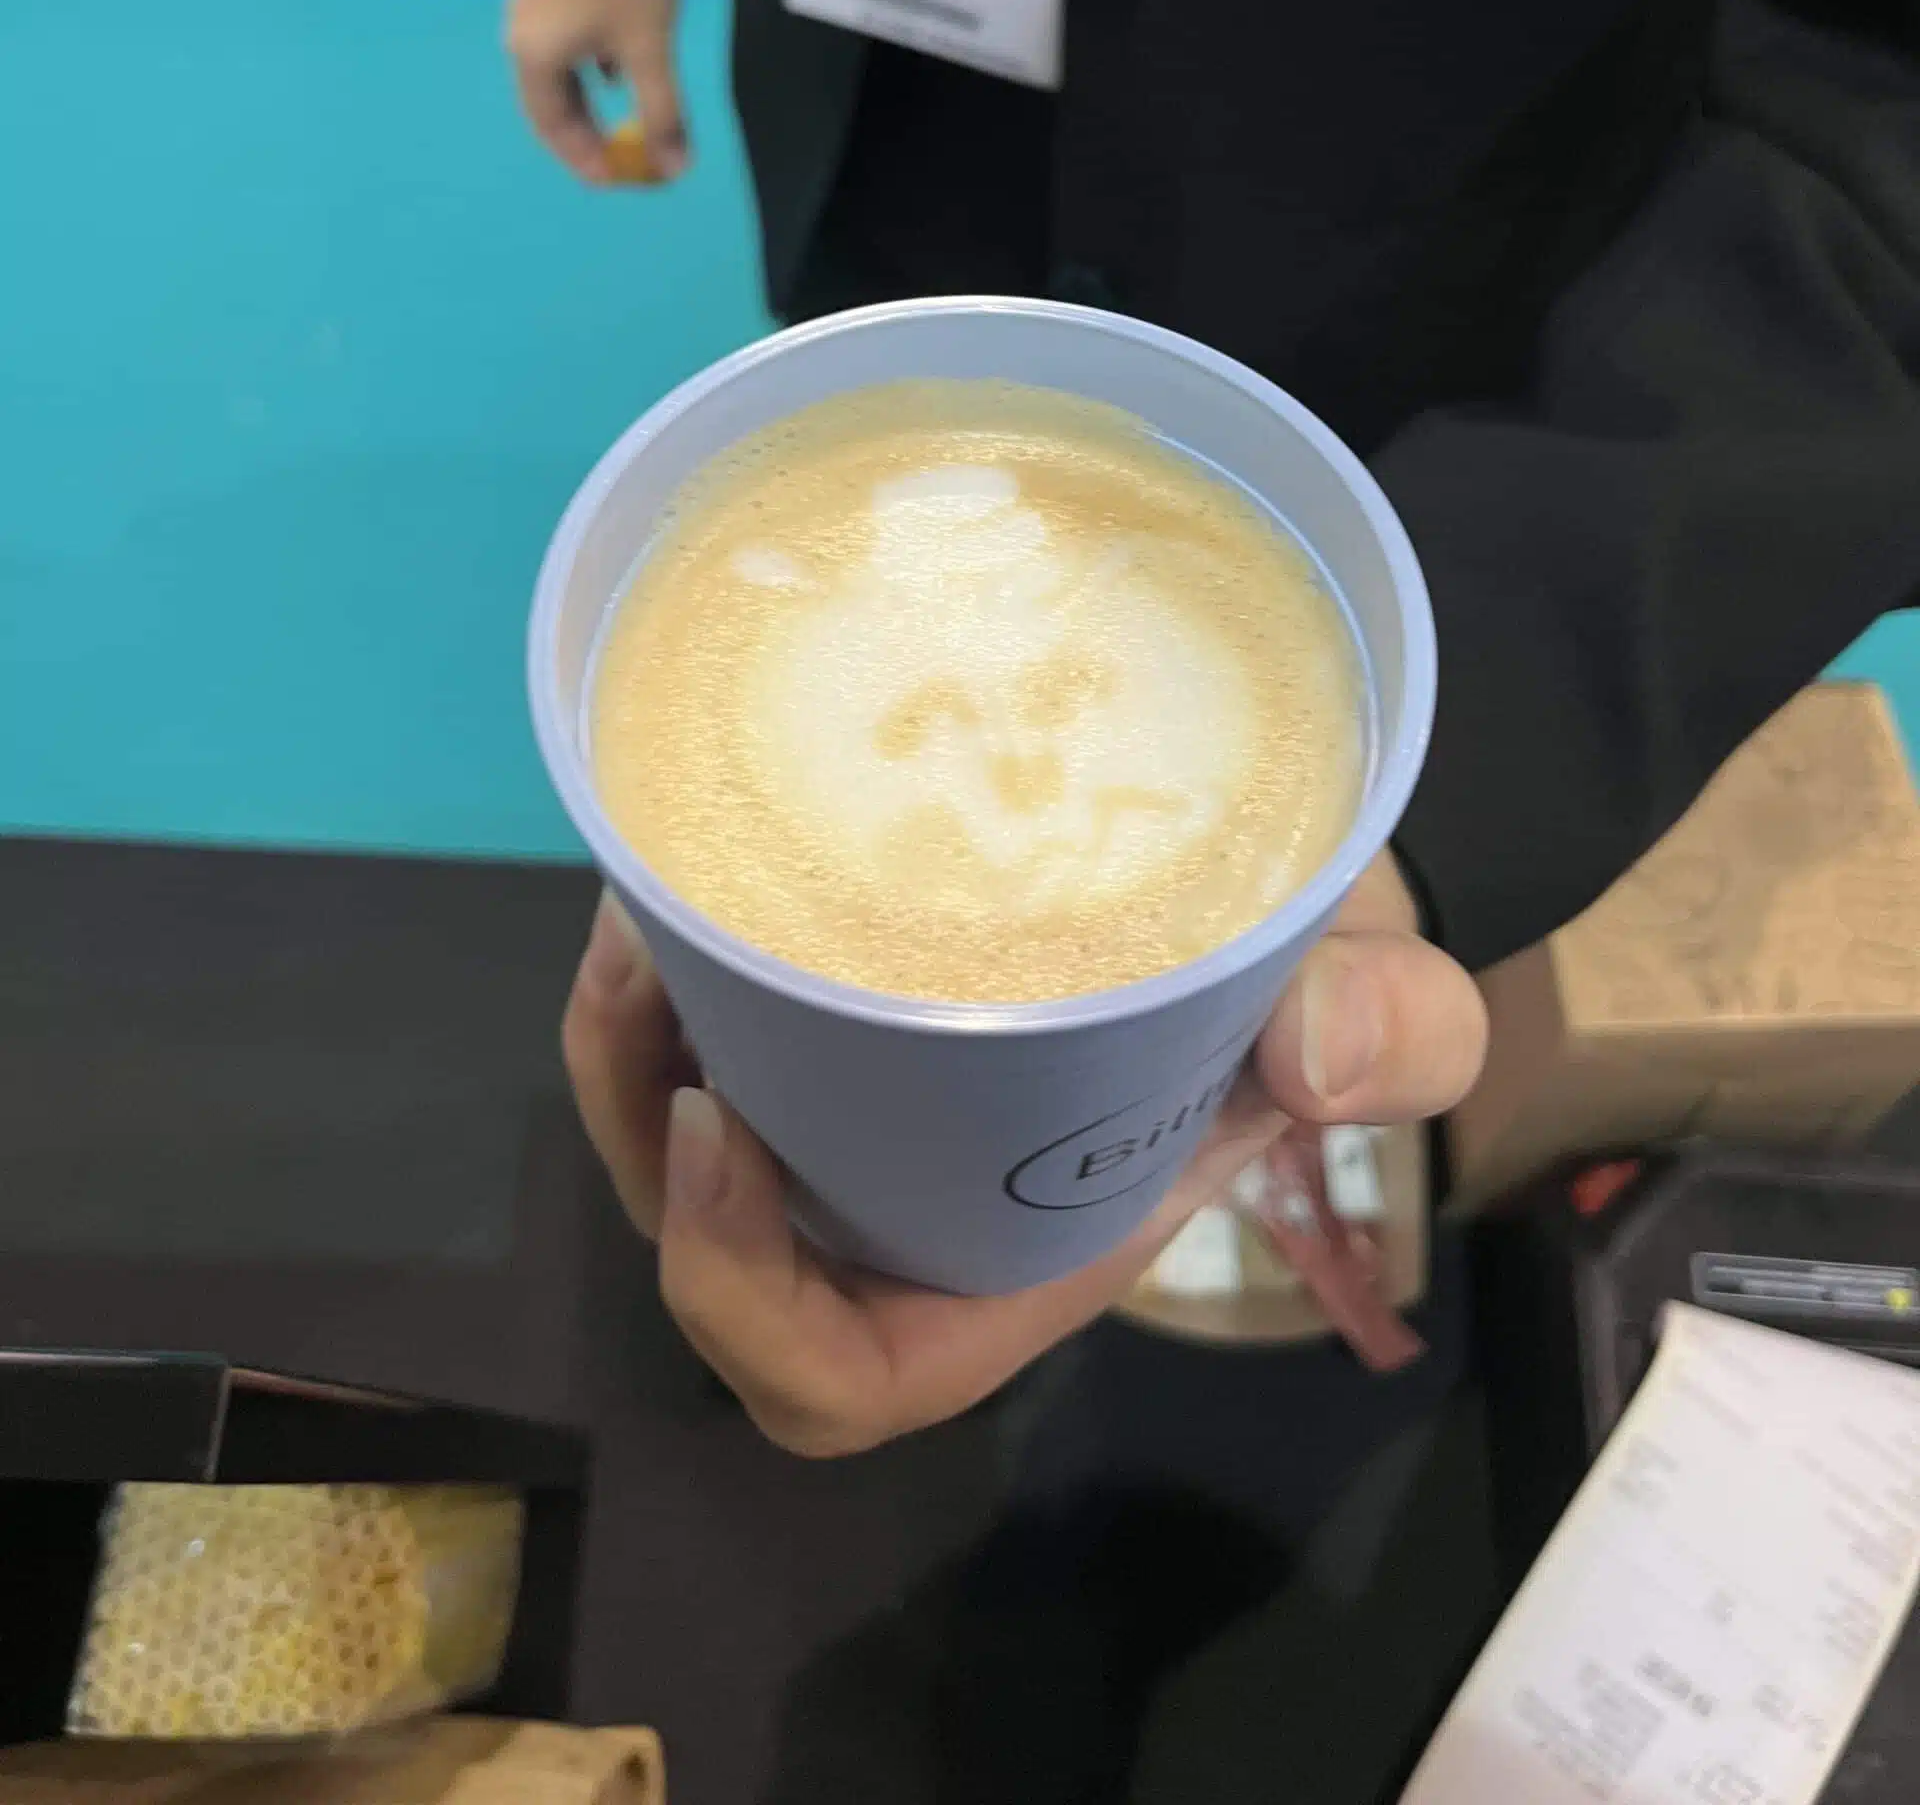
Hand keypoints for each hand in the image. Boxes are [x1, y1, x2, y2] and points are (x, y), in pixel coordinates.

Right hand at [506, 0, 686, 186]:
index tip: (612, 179)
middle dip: (586, 132)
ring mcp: (532, 5)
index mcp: (534, 55)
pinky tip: (617, 70)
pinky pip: (564, 42)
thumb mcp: (650, 52)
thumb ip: (662, 114)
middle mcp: (522, 32)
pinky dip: (590, 67)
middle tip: (616, 157)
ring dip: (588, 100)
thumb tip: (675, 168)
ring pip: (558, 70)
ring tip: (619, 121)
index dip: (582, 157)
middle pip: (550, 99)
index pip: (551, 125)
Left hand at [562, 856, 1486, 1455]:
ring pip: (677, 1140)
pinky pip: (700, 1044)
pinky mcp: (826, 1028)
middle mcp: (907, 1215)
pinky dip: (667, 980)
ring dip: (625, 1046)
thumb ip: (1403, 1033)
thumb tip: (1317, 1047)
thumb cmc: (1322, 984)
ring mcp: (856, 1124)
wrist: (1284, 887)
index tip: (713, 1130)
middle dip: (634, 1131)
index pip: (837, 1373)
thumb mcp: (1387, 1004)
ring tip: (638, 908)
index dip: (743, 1293)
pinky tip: (678, 865)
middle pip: (712, 1254)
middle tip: (640, 969)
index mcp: (1007, 1264)